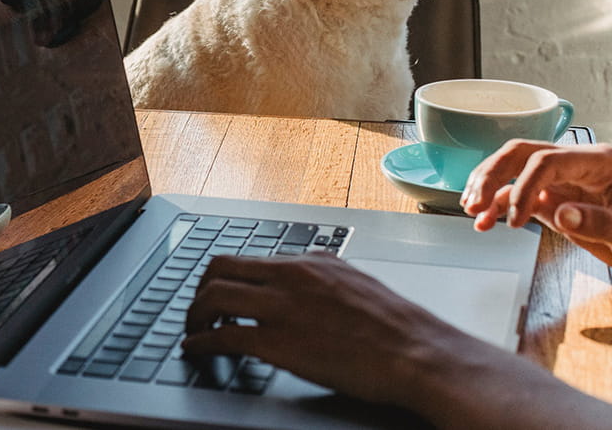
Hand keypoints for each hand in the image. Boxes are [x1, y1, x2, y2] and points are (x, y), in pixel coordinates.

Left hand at [182, 253, 463, 405]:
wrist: (419, 354)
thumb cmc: (398, 330)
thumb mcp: (358, 286)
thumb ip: (325, 280)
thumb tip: (308, 282)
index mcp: (312, 262)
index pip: (250, 257)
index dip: (224, 276)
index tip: (216, 290)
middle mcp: (292, 275)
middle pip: (221, 267)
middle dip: (200, 289)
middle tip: (196, 309)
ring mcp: (283, 306)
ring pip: (214, 296)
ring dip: (194, 314)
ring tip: (192, 330)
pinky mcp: (278, 341)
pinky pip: (223, 335)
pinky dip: (201, 342)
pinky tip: (196, 350)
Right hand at [462, 140, 611, 287]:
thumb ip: (600, 223)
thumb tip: (561, 213)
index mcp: (600, 163)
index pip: (546, 161)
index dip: (524, 187)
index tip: (516, 219)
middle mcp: (577, 165)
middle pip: (521, 154)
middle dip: (492, 175)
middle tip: (474, 202)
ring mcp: (564, 181)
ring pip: (513, 169)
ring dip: (489, 186)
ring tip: (472, 210)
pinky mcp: (555, 199)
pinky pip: (518, 195)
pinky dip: (498, 206)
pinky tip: (485, 222)